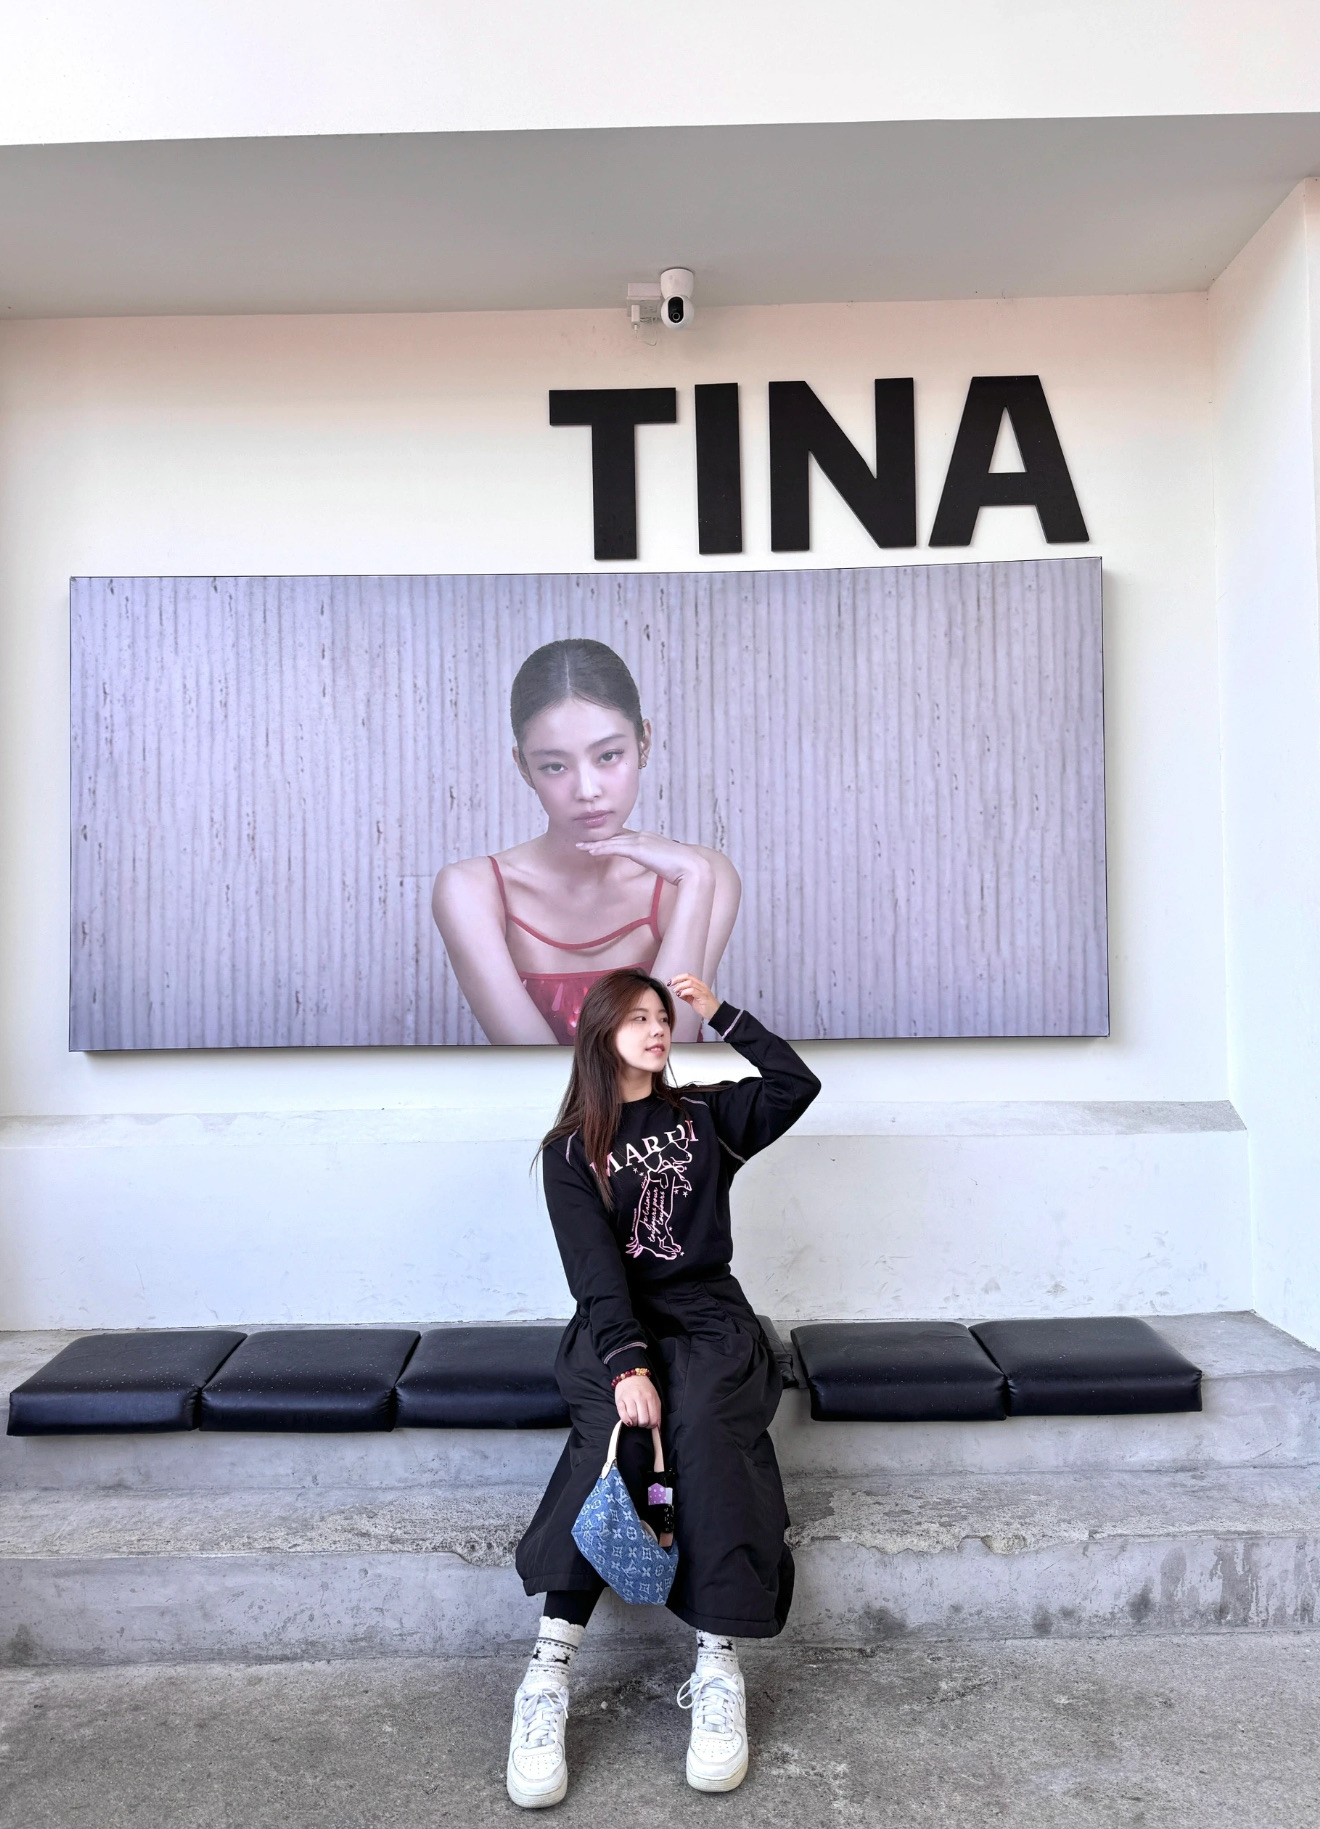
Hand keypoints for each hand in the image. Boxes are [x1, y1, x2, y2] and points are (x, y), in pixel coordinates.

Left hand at [576, 829, 713, 889]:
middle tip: (584, 841)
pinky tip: (590, 851)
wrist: (692, 868)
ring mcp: (641, 841)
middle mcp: (644, 835)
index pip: (626, 837)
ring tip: (580, 846)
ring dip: (594, 844)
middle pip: (616, 836)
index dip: (611, 839)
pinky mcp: (638, 849)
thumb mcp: (666, 864)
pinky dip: (600, 848)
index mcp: (650, 838)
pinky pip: (614, 848)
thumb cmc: (684, 869)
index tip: (600, 842)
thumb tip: (655, 869)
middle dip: (599, 839)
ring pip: (612, 841)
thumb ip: (657, 863)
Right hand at [614, 1372, 661, 1428]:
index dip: (652, 1426)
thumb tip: (657, 1428)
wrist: (631, 1375)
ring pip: (633, 1418)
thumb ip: (657, 1412)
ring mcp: (629, 1399)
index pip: (653, 1419)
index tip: (649, 1424)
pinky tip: (629, 1420)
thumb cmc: (644, 1388)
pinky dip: (626, 1421)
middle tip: (641, 1421)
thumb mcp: (654, 1397)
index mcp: (650, 1397)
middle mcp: (640, 1398)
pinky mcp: (620, 1401)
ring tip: (635, 1420)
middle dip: (643, 1425)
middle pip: (643, 1421)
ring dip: (634, 1423)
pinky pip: (622, 1415)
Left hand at [668, 974, 719, 1022]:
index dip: (678, 977)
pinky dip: (685, 992)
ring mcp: (703, 990)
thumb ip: (686, 995)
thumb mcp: (693, 1000)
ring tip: (676, 992)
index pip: (687, 976)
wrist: (716, 1014)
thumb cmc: (705, 1007)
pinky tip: (681, 995)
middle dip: (677, 979)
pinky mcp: (703, 996)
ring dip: (680, 986)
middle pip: (688, 977)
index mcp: (699, 985)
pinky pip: (693, 991)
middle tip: (670, 984)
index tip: (670, 982)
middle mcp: (701, 985)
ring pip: (690, 983)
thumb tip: (677, 992)